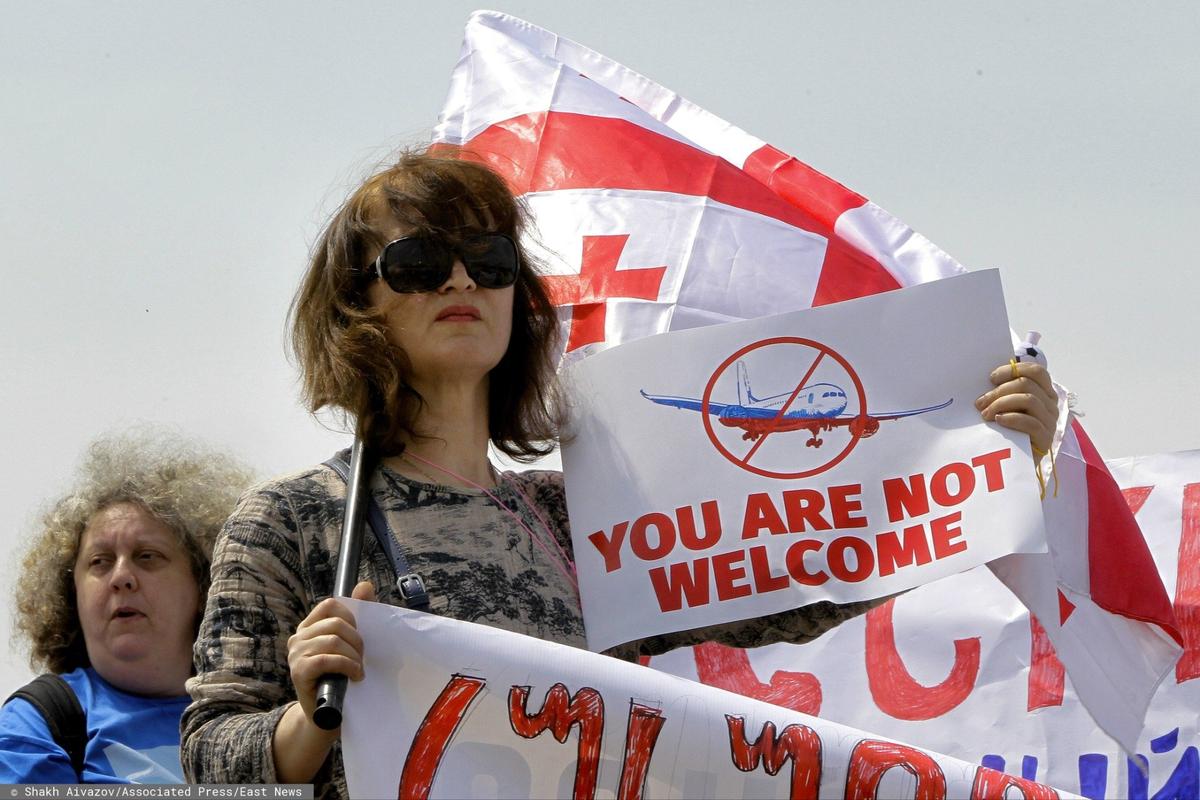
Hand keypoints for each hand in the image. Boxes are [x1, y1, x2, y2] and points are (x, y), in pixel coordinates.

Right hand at [286, 580, 376, 723]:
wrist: (327, 715)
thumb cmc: (341, 677)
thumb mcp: (351, 644)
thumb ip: (359, 614)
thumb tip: (365, 585)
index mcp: (309, 627)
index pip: (330, 605)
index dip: (351, 618)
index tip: (358, 638)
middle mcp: (298, 637)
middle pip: (336, 623)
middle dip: (357, 642)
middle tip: (361, 660)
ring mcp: (296, 654)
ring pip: (334, 640)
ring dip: (354, 657)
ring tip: (358, 670)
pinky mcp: (299, 671)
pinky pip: (327, 659)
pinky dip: (347, 666)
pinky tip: (354, 676)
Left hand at [975, 361, 1058, 452]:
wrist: (1013, 461)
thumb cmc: (1007, 429)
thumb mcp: (1006, 406)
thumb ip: (1004, 392)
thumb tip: (988, 379)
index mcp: (1043, 392)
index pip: (1036, 371)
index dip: (1012, 370)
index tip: (991, 378)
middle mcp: (1050, 404)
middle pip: (1027, 384)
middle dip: (999, 391)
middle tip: (980, 403)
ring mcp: (1050, 421)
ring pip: (1029, 400)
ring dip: (1001, 404)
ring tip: (985, 414)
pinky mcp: (1046, 439)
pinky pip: (1031, 423)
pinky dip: (1012, 418)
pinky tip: (998, 420)